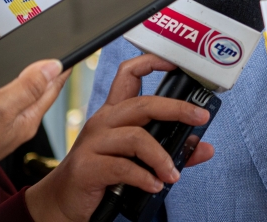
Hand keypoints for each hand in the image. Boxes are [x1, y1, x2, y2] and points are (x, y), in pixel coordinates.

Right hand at [0, 59, 68, 180]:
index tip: (69, 53)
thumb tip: (55, 66)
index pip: (52, 87)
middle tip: (15, 48)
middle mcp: (12, 119)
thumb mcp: (1, 107)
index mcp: (27, 116)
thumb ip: (28, 86)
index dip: (60, 68)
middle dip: (15, 62)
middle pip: (22, 83)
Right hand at [25, 54, 213, 221]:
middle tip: (199, 118)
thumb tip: (203, 147)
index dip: (151, 62)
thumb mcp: (136, 158)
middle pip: (142, 103)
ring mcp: (92, 143)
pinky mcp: (86, 167)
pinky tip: (154, 185)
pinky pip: (122, 167)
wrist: (62, 203)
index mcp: (114, 113)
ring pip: (135, 137)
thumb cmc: (100, 175)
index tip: (176, 64)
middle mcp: (103, 122)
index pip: (129, 74)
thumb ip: (171, 151)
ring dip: (161, 156)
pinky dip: (144, 177)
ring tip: (173, 174)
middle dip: (176, 109)